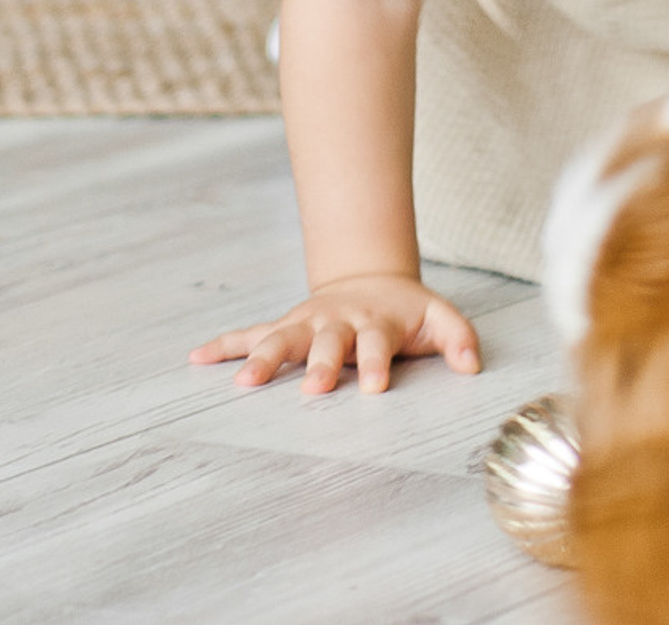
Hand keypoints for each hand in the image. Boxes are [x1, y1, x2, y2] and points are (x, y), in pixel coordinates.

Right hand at [189, 273, 480, 395]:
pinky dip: (224, 345)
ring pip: (282, 338)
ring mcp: (307, 323)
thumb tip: (471, 366)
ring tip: (243, 382)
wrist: (370, 279)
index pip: (376, 344)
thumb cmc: (407, 311)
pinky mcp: (286, 325)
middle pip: (326, 344)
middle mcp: (336, 322)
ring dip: (263, 358)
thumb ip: (458, 338)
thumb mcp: (440, 316)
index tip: (376, 386)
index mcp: (374, 323)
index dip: (376, 363)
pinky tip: (197, 357)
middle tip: (313, 390)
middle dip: (320, 366)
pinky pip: (251, 334)